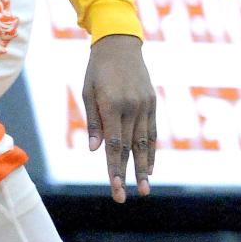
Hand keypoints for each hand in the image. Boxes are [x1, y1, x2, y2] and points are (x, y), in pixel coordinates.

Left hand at [83, 33, 156, 202]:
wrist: (120, 43)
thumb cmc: (97, 69)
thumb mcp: (87, 92)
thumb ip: (93, 122)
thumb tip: (94, 150)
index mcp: (112, 105)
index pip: (114, 144)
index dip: (114, 169)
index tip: (115, 188)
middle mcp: (131, 107)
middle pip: (130, 148)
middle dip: (127, 175)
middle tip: (125, 197)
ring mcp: (144, 105)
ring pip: (145, 143)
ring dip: (144, 168)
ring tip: (144, 189)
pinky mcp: (152, 103)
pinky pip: (152, 132)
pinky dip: (152, 151)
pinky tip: (151, 167)